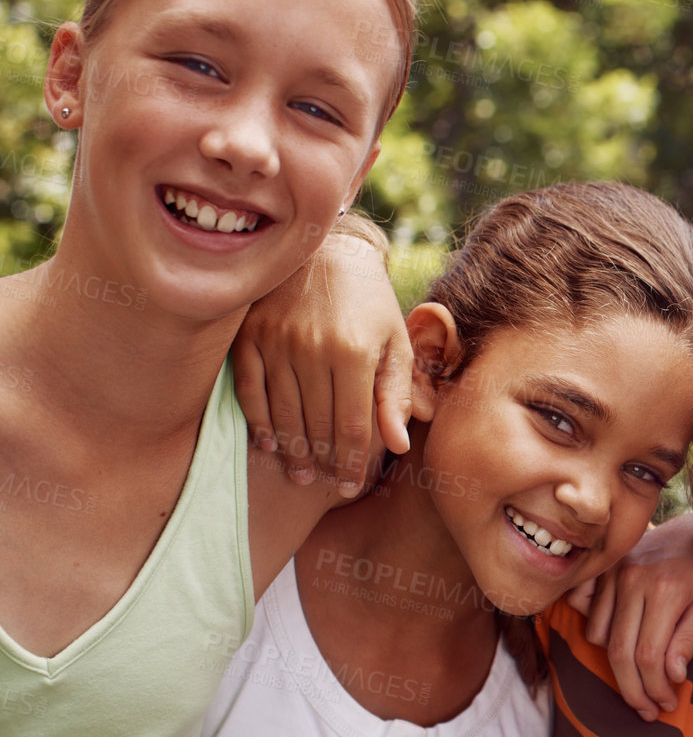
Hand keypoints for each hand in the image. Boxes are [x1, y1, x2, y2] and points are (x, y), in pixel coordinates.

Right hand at [233, 233, 412, 496]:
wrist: (326, 251)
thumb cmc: (370, 302)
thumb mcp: (396, 342)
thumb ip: (397, 393)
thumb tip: (399, 445)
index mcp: (356, 352)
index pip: (353, 425)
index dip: (353, 461)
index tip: (352, 485)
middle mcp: (313, 348)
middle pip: (316, 424)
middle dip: (324, 461)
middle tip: (327, 485)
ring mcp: (276, 342)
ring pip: (282, 413)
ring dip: (291, 450)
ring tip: (301, 474)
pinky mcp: (248, 335)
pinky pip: (249, 390)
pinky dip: (258, 421)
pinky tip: (267, 444)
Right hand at [577, 510, 692, 719]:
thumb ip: (689, 639)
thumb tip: (670, 676)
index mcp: (666, 589)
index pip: (649, 655)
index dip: (654, 688)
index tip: (666, 704)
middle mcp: (634, 579)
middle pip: (619, 653)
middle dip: (632, 691)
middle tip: (647, 710)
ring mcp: (614, 572)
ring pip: (599, 637)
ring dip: (617, 665)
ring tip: (641, 676)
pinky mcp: (604, 569)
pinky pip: (584, 610)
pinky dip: (597, 631)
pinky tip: (620, 640)